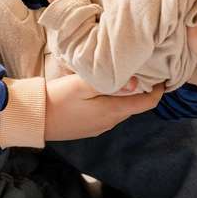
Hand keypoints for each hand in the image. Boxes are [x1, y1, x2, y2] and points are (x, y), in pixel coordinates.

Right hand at [43, 74, 163, 141]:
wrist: (34, 119)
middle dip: (143, 90)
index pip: (147, 103)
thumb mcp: (81, 85)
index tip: (162, 74)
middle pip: (135, 106)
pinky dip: (113, 101)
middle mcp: (110, 122)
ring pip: (122, 109)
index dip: (158, 90)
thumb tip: (136, 81)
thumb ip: (108, 81)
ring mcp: (99, 127)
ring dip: (127, 96)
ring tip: (124, 76)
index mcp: (112, 111)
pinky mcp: (89, 128)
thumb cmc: (56, 99)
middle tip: (143, 69)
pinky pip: (109, 113)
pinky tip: (103, 90)